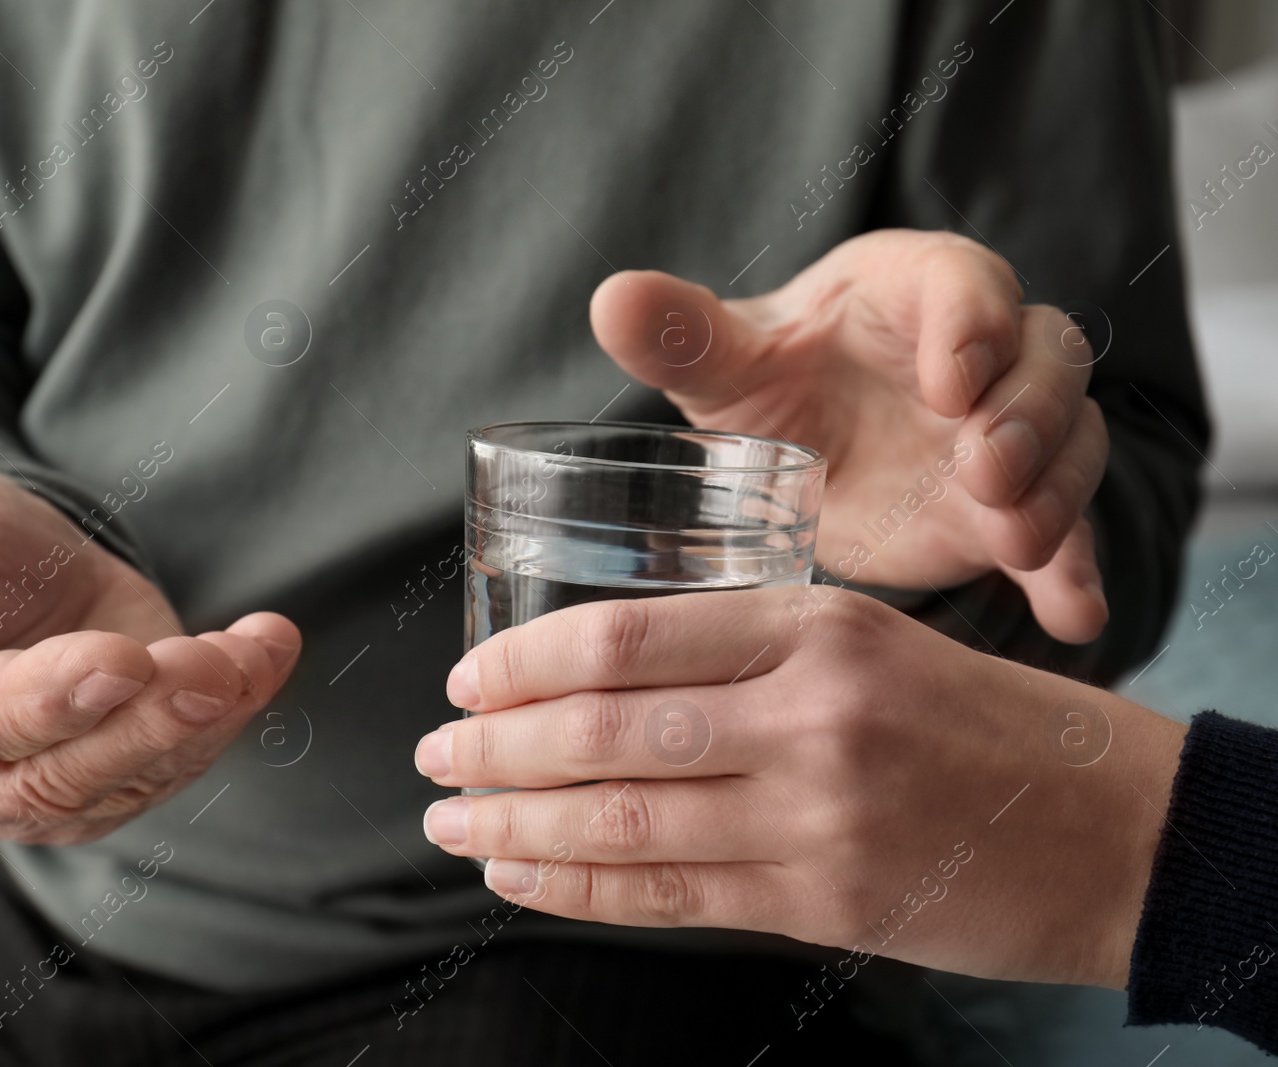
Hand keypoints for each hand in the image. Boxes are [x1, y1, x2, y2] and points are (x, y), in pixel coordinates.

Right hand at [0, 469, 299, 843]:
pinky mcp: (105, 790)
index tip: (127, 657)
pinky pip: (173, 769)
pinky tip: (266, 654)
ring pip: (130, 781)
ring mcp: (32, 799)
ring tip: (261, 650)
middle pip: (62, 775)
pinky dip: (231, 718)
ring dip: (208, 720)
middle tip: (222, 665)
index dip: (53, 698)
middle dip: (153, 719)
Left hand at [415, 588, 1184, 987]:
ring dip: (516, 826)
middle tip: (431, 758)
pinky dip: (579, 887)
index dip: (525, 663)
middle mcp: (809, 714)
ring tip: (453, 825)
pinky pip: (669, 896)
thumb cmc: (975, 719)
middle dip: (495, 750)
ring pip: (623, 820)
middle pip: (606, 732)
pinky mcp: (823, 902)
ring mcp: (817, 816)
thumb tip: (592, 679)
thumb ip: (743, 652)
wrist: (1109, 827)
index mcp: (814, 625)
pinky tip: (522, 876)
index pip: (627, 638)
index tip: (466, 680)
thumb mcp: (869, 640)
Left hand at [590, 230, 1108, 642]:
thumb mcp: (728, 363)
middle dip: (1027, 413)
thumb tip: (611, 298)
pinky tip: (1075, 616)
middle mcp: (986, 352)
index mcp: (915, 292)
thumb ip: (682, 335)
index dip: (973, 321)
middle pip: (1048, 358)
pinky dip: (1076, 570)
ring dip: (1053, 488)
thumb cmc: (777, 379)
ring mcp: (1013, 431)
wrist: (816, 443)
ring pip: (1072, 440)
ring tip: (1016, 541)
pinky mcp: (1018, 505)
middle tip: (983, 469)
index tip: (953, 375)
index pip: (966, 282)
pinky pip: (1072, 529)